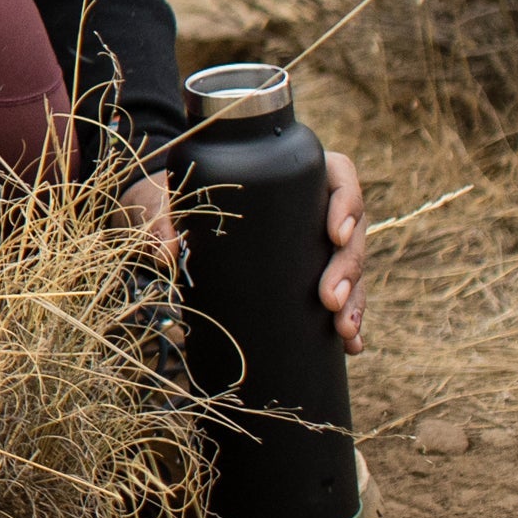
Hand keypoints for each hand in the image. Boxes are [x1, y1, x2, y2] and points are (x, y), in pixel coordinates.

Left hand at [126, 156, 367, 351]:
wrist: (168, 217)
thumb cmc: (174, 197)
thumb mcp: (165, 199)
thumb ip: (162, 219)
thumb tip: (168, 253)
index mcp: (292, 173)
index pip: (339, 177)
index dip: (348, 204)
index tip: (336, 235)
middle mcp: (313, 205)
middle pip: (351, 231)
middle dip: (348, 268)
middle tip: (330, 301)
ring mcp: (315, 241)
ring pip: (350, 267)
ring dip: (354, 300)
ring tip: (346, 332)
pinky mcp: (310, 272)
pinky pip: (340, 293)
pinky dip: (348, 319)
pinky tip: (351, 344)